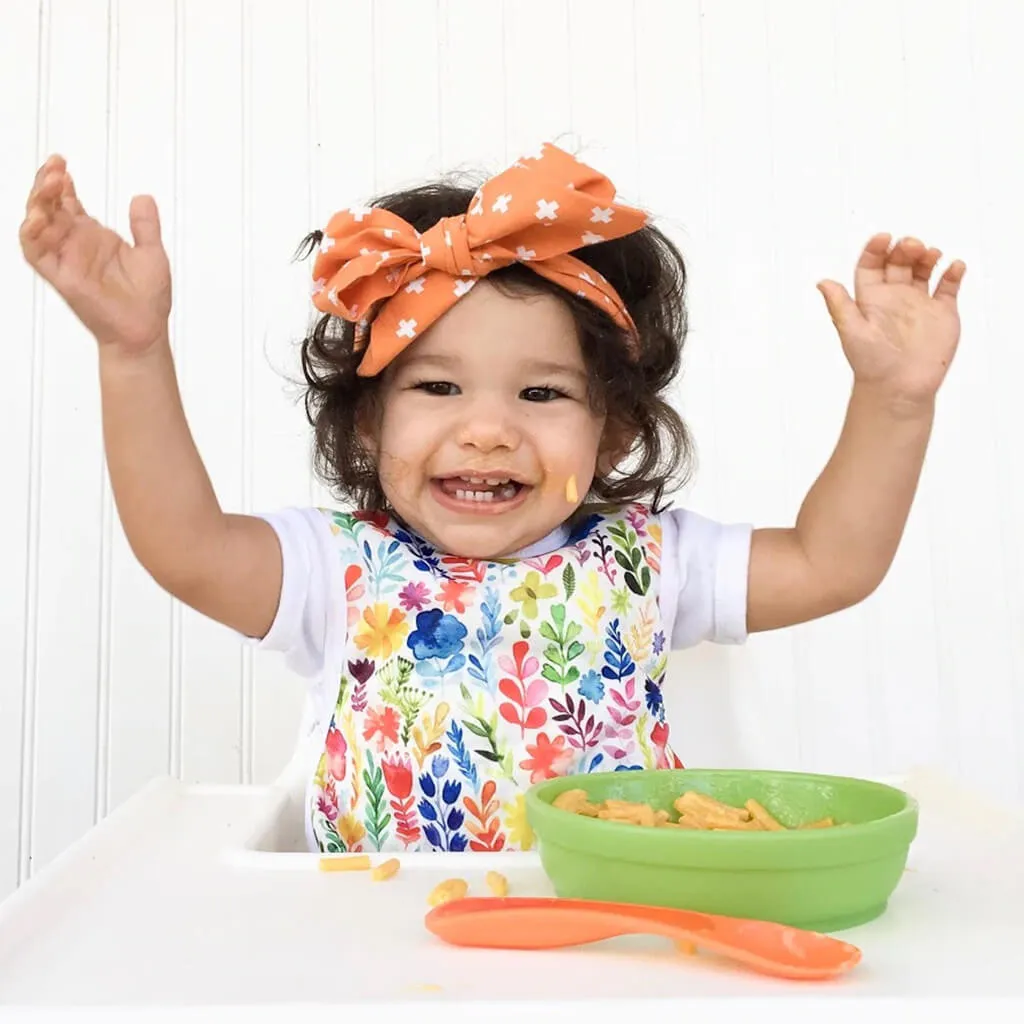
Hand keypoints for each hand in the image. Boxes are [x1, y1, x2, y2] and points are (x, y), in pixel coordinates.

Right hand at [19, 154, 171, 354]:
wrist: (146, 330)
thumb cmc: (147, 299)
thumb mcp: (151, 253)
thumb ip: (145, 225)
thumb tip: (143, 197)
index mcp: (93, 237)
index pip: (67, 203)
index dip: (61, 182)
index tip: (62, 164)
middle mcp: (75, 246)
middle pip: (48, 207)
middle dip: (46, 184)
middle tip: (55, 168)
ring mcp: (66, 260)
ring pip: (36, 225)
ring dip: (37, 202)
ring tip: (48, 184)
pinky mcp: (61, 277)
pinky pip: (35, 253)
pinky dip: (31, 234)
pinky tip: (38, 217)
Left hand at [817, 234, 964, 408]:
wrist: (899, 389)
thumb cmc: (872, 364)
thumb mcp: (851, 331)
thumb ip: (840, 305)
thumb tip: (822, 282)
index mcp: (871, 299)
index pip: (871, 265)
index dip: (876, 249)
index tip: (883, 238)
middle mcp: (895, 298)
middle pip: (899, 262)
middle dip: (905, 248)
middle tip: (912, 245)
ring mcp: (919, 304)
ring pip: (923, 269)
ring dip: (927, 256)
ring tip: (931, 253)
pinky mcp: (941, 313)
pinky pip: (948, 287)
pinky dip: (953, 273)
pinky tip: (954, 266)